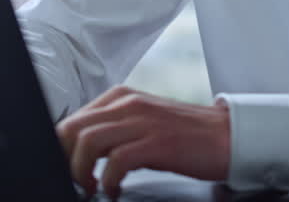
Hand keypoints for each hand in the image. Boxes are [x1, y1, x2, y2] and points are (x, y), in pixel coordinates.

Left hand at [55, 85, 230, 198]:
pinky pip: (117, 161)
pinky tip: (113, 191)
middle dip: (64, 159)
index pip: (73, 119)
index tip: (63, 168)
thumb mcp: (143, 123)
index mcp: (121, 98)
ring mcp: (143, 122)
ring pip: (89, 142)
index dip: (61, 147)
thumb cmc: (186, 135)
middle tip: (73, 181)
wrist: (227, 136)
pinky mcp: (157, 142)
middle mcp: (128, 104)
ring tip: (89, 188)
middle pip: (73, 128)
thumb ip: (113, 131)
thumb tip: (81, 153)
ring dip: (81, 171)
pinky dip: (108, 181)